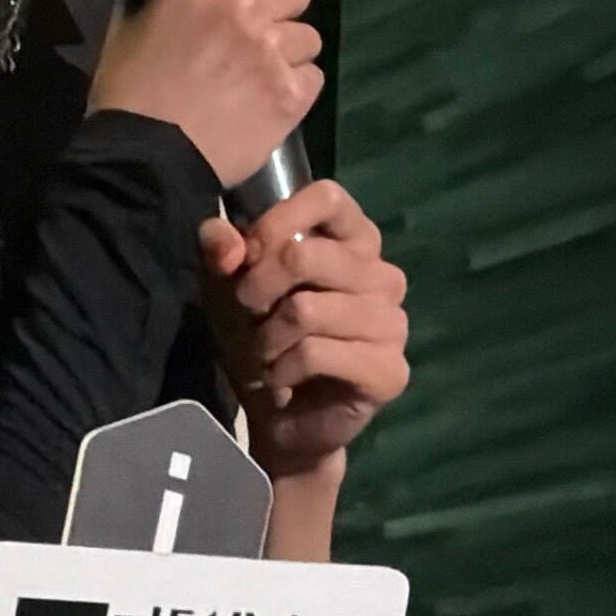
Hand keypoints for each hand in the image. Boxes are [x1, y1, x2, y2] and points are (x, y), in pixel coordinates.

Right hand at [88, 0, 321, 193]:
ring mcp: (273, 50)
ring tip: (253, 76)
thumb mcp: (138, 17)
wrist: (144, 161)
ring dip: (286, 52)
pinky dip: (293, 88)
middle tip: (251, 36)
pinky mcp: (291, 94)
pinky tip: (263, 101)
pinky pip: (312, 76)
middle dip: (279, 9)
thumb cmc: (130, 87)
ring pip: (308, 36)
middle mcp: (247, 3)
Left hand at [199, 180, 409, 485]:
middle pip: (306, 255)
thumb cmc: (260, 338)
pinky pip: (316, 353)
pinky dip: (282, 369)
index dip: (276, 222)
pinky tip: (281, 379)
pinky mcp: (389, 370)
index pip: (328, 197)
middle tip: (248, 313)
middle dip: (256, 288)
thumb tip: (227, 244)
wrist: (280, 419)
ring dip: (268, 337)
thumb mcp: (229, 286)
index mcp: (355, 241)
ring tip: (265, 352)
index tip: (244, 257)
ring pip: (306, 310)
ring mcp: (393, 323)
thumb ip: (222, 249)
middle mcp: (384, 275)